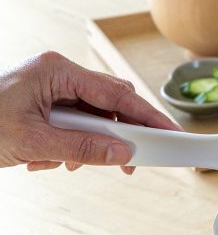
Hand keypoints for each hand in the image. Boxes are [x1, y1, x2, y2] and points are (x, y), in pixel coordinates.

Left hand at [0, 51, 178, 172]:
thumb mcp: (32, 143)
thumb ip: (82, 148)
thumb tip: (122, 153)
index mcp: (56, 71)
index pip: (117, 93)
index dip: (146, 116)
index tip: (169, 134)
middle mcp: (55, 73)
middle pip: (107, 103)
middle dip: (113, 135)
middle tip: (124, 164)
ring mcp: (47, 87)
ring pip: (89, 117)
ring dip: (83, 145)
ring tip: (60, 163)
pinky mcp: (39, 102)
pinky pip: (69, 123)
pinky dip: (65, 144)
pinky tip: (45, 160)